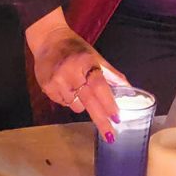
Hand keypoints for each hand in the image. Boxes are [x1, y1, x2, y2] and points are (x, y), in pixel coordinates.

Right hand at [25, 8, 125, 136]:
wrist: (48, 40)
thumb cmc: (76, 49)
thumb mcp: (95, 56)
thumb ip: (111, 74)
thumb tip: (128, 89)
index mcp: (86, 61)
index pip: (99, 85)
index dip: (108, 102)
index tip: (117, 117)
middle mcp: (70, 72)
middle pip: (88, 101)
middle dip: (101, 120)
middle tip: (110, 136)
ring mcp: (57, 81)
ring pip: (76, 106)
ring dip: (82, 103)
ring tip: (77, 87)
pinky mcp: (47, 88)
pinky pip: (64, 103)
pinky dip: (69, 100)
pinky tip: (66, 87)